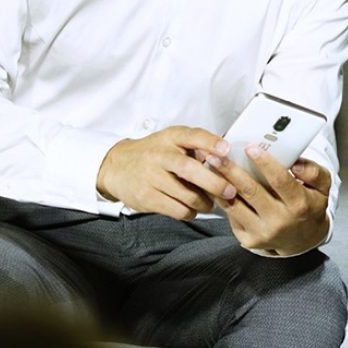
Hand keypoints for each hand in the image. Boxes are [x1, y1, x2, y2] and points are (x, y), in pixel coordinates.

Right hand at [96, 126, 236, 219]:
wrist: (116, 167)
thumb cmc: (154, 154)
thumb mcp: (172, 141)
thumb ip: (196, 147)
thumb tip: (226, 160)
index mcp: (171, 137)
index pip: (192, 136)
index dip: (210, 142)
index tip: (226, 150)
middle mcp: (160, 155)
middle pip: (189, 169)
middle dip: (214, 182)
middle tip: (231, 191)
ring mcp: (151, 177)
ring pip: (186, 194)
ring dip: (205, 202)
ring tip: (210, 203)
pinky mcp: (146, 197)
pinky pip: (177, 209)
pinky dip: (191, 212)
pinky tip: (193, 209)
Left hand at [209, 146, 331, 255]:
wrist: (302, 239)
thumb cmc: (310, 206)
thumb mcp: (322, 188)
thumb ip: (314, 172)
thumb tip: (296, 162)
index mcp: (299, 205)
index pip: (280, 181)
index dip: (265, 163)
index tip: (251, 147)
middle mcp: (280, 221)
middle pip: (251, 191)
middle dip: (232, 170)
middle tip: (217, 154)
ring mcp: (262, 233)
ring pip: (235, 204)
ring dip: (220, 183)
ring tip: (210, 165)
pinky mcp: (249, 240)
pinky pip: (231, 216)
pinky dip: (221, 198)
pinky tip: (214, 184)